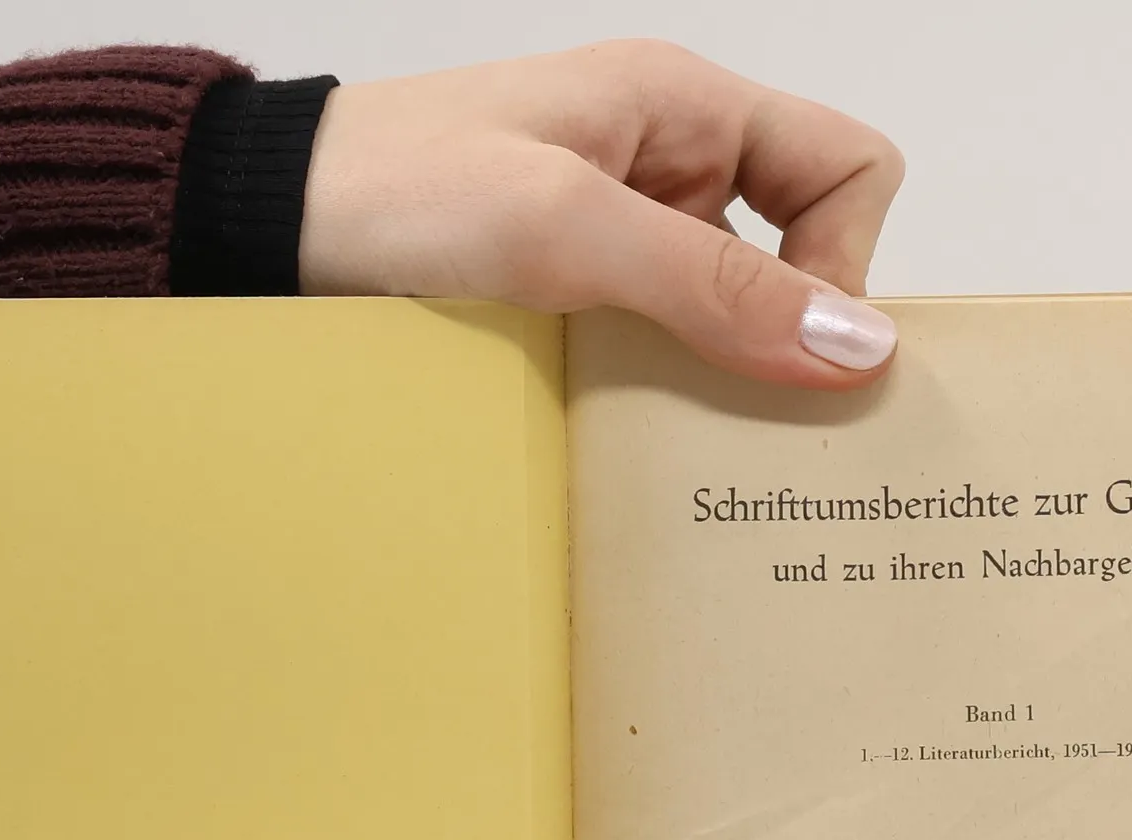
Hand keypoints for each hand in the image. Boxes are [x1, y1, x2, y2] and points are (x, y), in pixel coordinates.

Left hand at [301, 40, 904, 386]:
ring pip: (730, 311)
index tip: (791, 350)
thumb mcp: (566, 227)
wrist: (274, 224)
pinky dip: (661, 386)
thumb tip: (857, 346)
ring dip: (719, 375)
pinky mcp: (577, 289)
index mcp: (687, 110)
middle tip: (751, 424)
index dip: (846, 263)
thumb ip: (711, 285)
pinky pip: (662, 341)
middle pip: (801, 251)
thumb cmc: (400, 189)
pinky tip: (627, 428)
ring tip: (681, 438)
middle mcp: (670, 166)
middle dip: (788, 338)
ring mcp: (622, 232)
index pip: (851, 169)